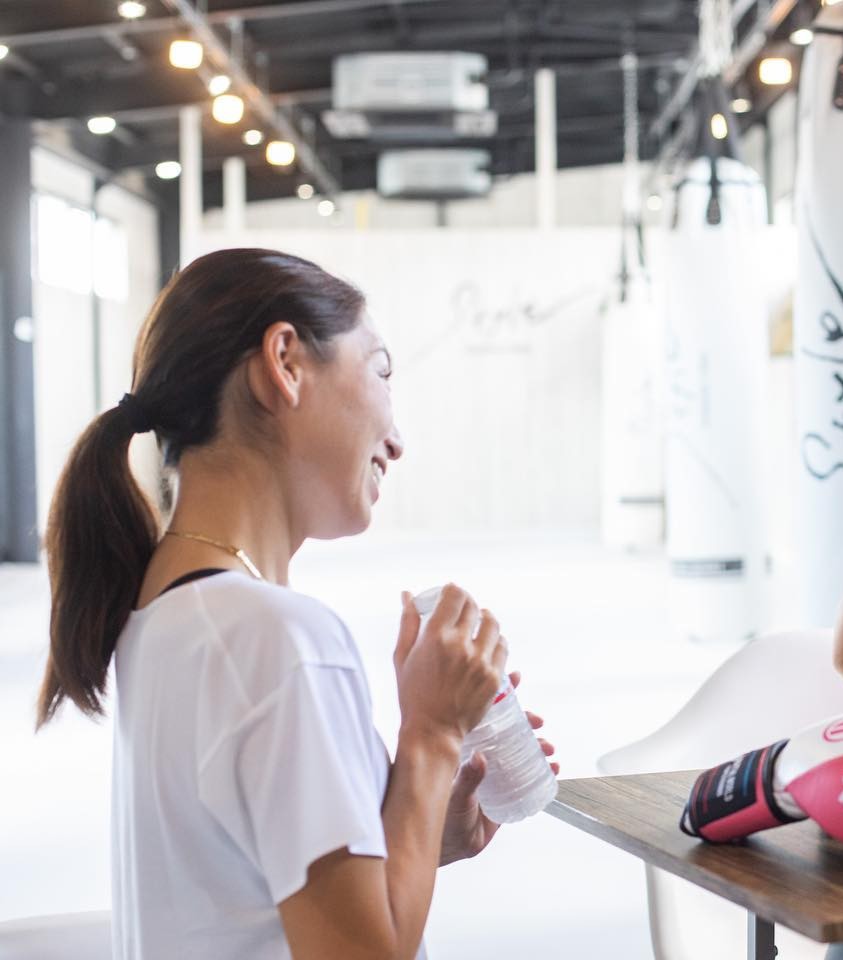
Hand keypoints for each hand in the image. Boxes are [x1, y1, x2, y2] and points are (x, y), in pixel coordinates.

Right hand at [394, 586, 505, 749]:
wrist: (433, 731)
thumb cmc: (412, 694)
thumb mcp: (402, 657)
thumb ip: (407, 622)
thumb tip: (407, 594)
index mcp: (435, 637)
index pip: (454, 596)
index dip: (453, 590)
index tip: (451, 593)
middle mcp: (460, 645)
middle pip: (473, 607)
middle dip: (467, 602)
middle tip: (463, 607)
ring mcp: (480, 661)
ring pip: (493, 624)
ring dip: (485, 618)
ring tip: (479, 621)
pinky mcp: (494, 677)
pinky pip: (503, 646)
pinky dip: (496, 640)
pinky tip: (487, 642)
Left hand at [438, 670, 558, 866]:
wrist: (447, 847)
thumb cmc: (439, 816)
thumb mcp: (452, 795)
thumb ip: (467, 779)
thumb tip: (479, 760)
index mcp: (464, 745)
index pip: (482, 711)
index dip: (499, 694)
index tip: (514, 678)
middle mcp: (480, 753)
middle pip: (506, 727)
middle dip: (524, 720)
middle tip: (537, 720)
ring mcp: (494, 771)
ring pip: (520, 749)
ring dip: (537, 744)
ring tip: (548, 748)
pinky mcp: (506, 791)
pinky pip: (529, 775)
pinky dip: (544, 769)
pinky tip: (554, 769)